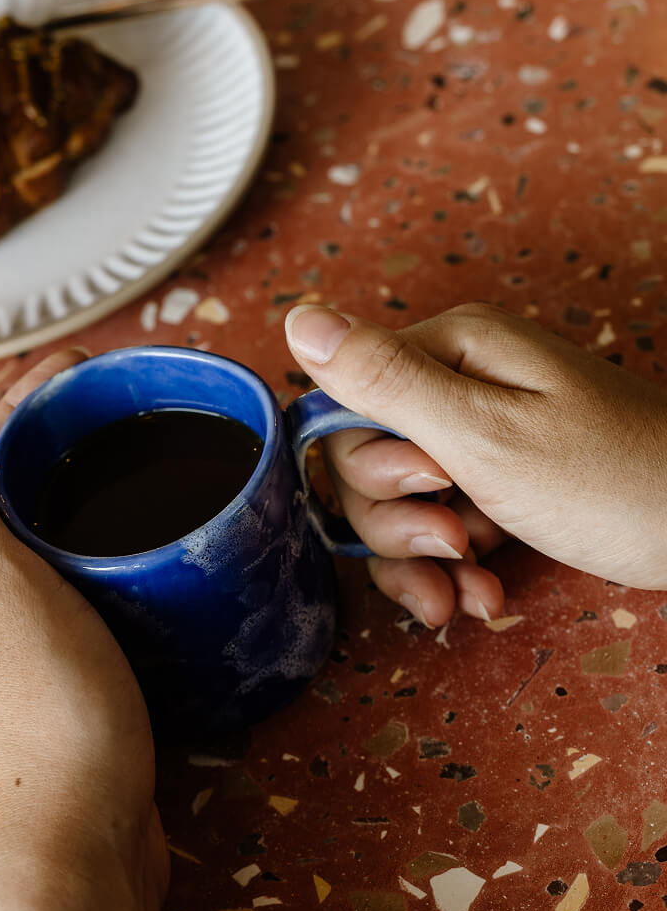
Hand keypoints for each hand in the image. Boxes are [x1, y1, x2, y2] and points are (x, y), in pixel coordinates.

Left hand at [0, 351, 166, 910]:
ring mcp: (5, 655)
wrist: (80, 843)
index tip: (68, 378)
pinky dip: (91, 557)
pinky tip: (134, 556)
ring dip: (66, 502)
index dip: (7, 416)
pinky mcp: (53, 685)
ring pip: (31, 552)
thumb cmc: (44, 715)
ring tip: (124, 468)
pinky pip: (65, 595)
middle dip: (39, 450)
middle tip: (104, 411)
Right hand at [285, 301, 666, 626]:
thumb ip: (383, 380)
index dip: (366, 467)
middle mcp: (458, 385)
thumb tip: (297, 315)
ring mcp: (482, 436)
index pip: (343, 405)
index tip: (431, 491)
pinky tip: (482, 595)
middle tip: (458, 539)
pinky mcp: (501, 483)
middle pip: (365, 461)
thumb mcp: (484, 434)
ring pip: (398, 504)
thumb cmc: (613, 482)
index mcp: (450, 352)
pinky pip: (441, 524)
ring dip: (424, 559)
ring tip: (471, 589)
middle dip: (398, 521)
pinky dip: (452, 568)